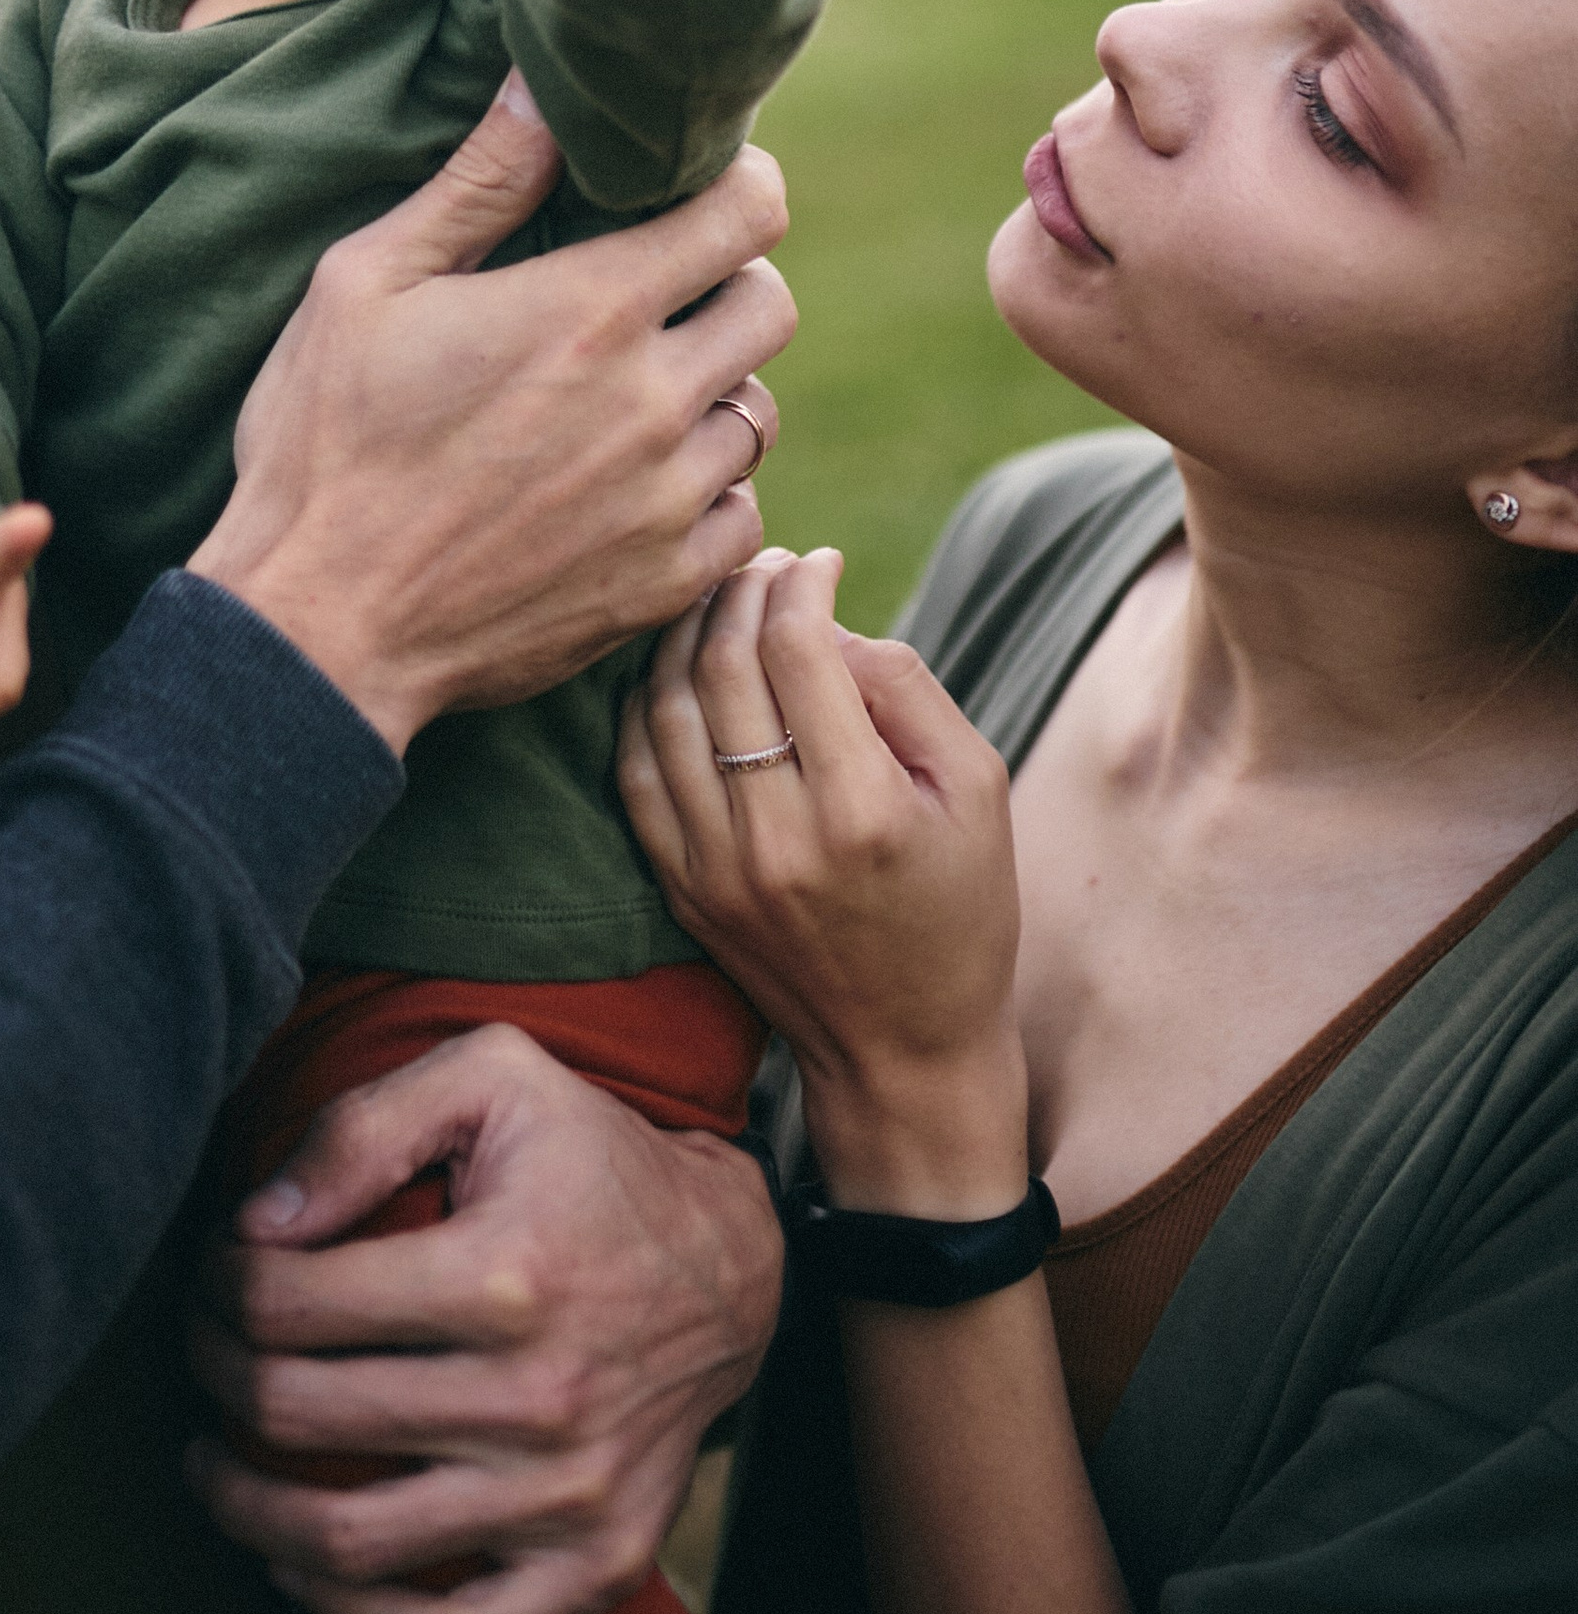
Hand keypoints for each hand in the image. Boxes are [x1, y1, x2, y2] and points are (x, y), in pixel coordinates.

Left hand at [185, 1025, 779, 1613]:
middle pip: (301, 1416)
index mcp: (502, 1275)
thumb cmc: (594, 1162)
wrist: (732, 1268)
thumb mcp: (493, 1078)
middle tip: (204, 1348)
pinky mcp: (596, 1566)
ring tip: (214, 1466)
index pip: (289, 1303)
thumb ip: (364, 1126)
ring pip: (351, 1543)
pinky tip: (300, 1566)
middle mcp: (536, 1399)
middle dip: (217, 1376)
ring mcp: (568, 1499)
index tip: (216, 1270)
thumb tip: (260, 1222)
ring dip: (247, 1509)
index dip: (220, 1284)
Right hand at [189, 77, 792, 752]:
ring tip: (630, 397)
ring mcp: (667, 501)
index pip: (746, 214)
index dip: (737, 186)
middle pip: (770, 307)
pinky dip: (702, 492)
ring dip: (708, 393)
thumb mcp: (368, 283)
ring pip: (755, 414)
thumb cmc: (324, 442)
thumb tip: (542, 85)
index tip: (700, 191)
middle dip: (725, 283)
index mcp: (589, 311)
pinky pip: (739, 512)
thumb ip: (477, 182)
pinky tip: (630, 485)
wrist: (319, 629)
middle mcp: (653, 403)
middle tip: (656, 294)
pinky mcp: (663, 583)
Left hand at [620, 549, 1027, 1213]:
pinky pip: (635, 770)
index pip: (796, 650)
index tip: (818, 562)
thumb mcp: (978, 790)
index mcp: (861, 810)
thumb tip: (827, 620)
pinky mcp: (681, 889)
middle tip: (763, 566)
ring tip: (719, 603)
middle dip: (740, 592)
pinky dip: (646, 704)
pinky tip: (676, 672)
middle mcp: (777, 839)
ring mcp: (716, 868)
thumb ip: (906, 690)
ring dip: (686, 636)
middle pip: (723, 667)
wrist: (903, 1051)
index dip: (800, 583)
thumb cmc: (960, 909)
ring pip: (666, 709)